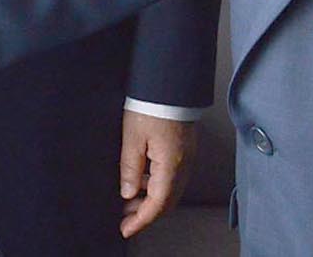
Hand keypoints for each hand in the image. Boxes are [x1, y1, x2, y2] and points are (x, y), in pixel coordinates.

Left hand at [118, 112, 195, 237]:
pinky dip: (158, 186)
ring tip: (130, 201)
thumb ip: (130, 168)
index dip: (141, 220)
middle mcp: (183, 165)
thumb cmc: (152, 105)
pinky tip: (143, 180)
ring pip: (170, 190)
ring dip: (151, 200)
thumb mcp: (132, 137)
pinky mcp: (185, 149)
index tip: (126, 229)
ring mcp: (186, 157)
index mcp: (170, 165)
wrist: (170, 83)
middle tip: (126, 220)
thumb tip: (128, 192)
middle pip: (167, 202)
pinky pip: (173, 177)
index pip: (157, 204)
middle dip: (146, 214)